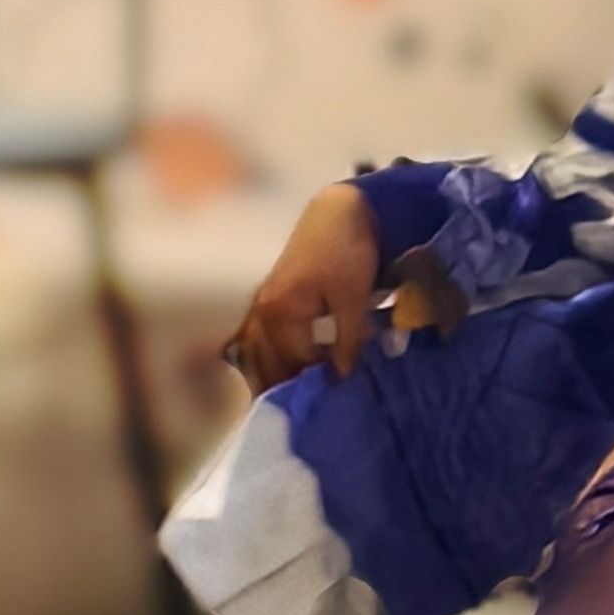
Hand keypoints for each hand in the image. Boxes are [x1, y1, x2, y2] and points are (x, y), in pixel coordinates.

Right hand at [223, 182, 379, 391]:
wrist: (337, 211)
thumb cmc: (346, 251)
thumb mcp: (353, 298)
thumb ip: (347, 340)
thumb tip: (340, 378)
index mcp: (280, 312)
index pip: (296, 363)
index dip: (319, 380)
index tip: (340, 393)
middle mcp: (262, 312)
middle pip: (267, 364)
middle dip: (286, 386)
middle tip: (313, 403)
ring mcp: (262, 305)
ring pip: (259, 354)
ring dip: (274, 374)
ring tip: (296, 394)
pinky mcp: (271, 300)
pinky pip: (263, 340)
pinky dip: (273, 357)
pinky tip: (289, 369)